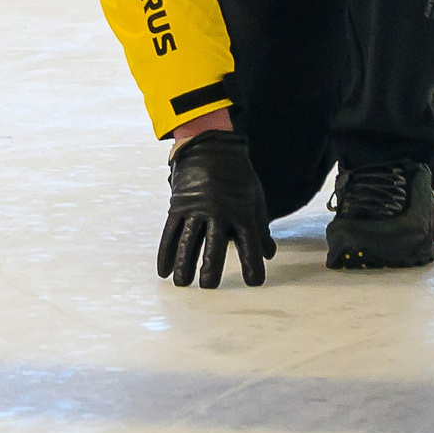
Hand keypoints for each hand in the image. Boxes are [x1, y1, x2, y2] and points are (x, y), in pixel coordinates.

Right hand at [158, 128, 273, 287]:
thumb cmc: (238, 175)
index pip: (250, 244)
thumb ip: (260, 228)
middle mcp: (219, 212)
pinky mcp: (179, 206)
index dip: (253, 265)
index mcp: (241, 211)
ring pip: (188, 242)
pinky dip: (166, 253)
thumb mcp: (255, 198)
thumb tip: (270, 254)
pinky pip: (170, 233)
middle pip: (214, 246)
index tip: (254, 283)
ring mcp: (196, 208)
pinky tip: (164, 271)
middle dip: (211, 268)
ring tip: (182, 283)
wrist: (211, 146)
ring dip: (184, 264)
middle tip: (209, 286)